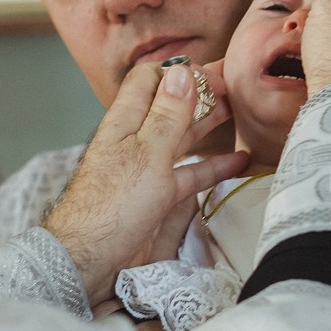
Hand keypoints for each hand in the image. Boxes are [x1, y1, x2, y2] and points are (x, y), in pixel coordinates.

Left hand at [44, 60, 246, 302]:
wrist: (89, 259)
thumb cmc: (115, 204)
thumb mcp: (148, 153)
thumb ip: (167, 115)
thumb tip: (181, 71)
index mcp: (126, 120)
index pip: (149, 79)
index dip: (179, 72)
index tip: (212, 73)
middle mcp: (136, 139)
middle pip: (171, 107)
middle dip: (202, 95)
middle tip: (237, 86)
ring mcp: (147, 168)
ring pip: (182, 138)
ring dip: (209, 124)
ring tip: (241, 113)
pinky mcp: (157, 195)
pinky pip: (189, 173)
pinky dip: (213, 165)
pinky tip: (239, 161)